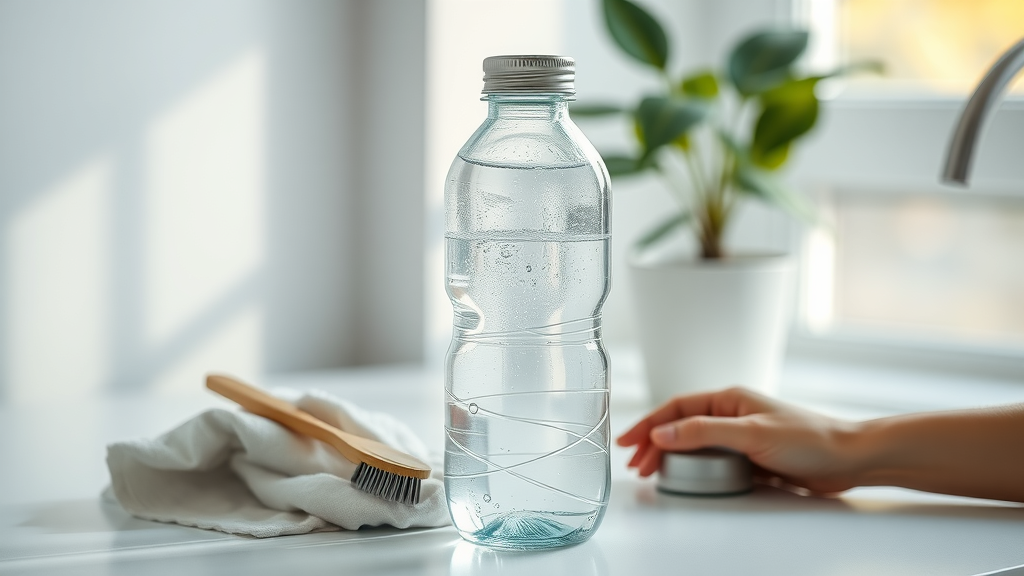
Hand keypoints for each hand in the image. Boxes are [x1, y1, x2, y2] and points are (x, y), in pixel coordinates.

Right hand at [616, 387, 864, 494]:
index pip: (676, 408)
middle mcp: (731, 415)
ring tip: (651, 472)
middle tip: (634, 463)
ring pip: (693, 444)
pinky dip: (692, 468)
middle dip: (653, 443)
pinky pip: (711, 460)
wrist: (849, 459)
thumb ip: (704, 432)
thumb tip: (664, 433)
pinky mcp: (750, 457)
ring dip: (670, 457)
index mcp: (729, 400)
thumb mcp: (751, 433)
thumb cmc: (810, 438)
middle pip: (680, 426)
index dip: (648, 423)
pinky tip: (685, 477)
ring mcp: (740, 436)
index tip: (627, 440)